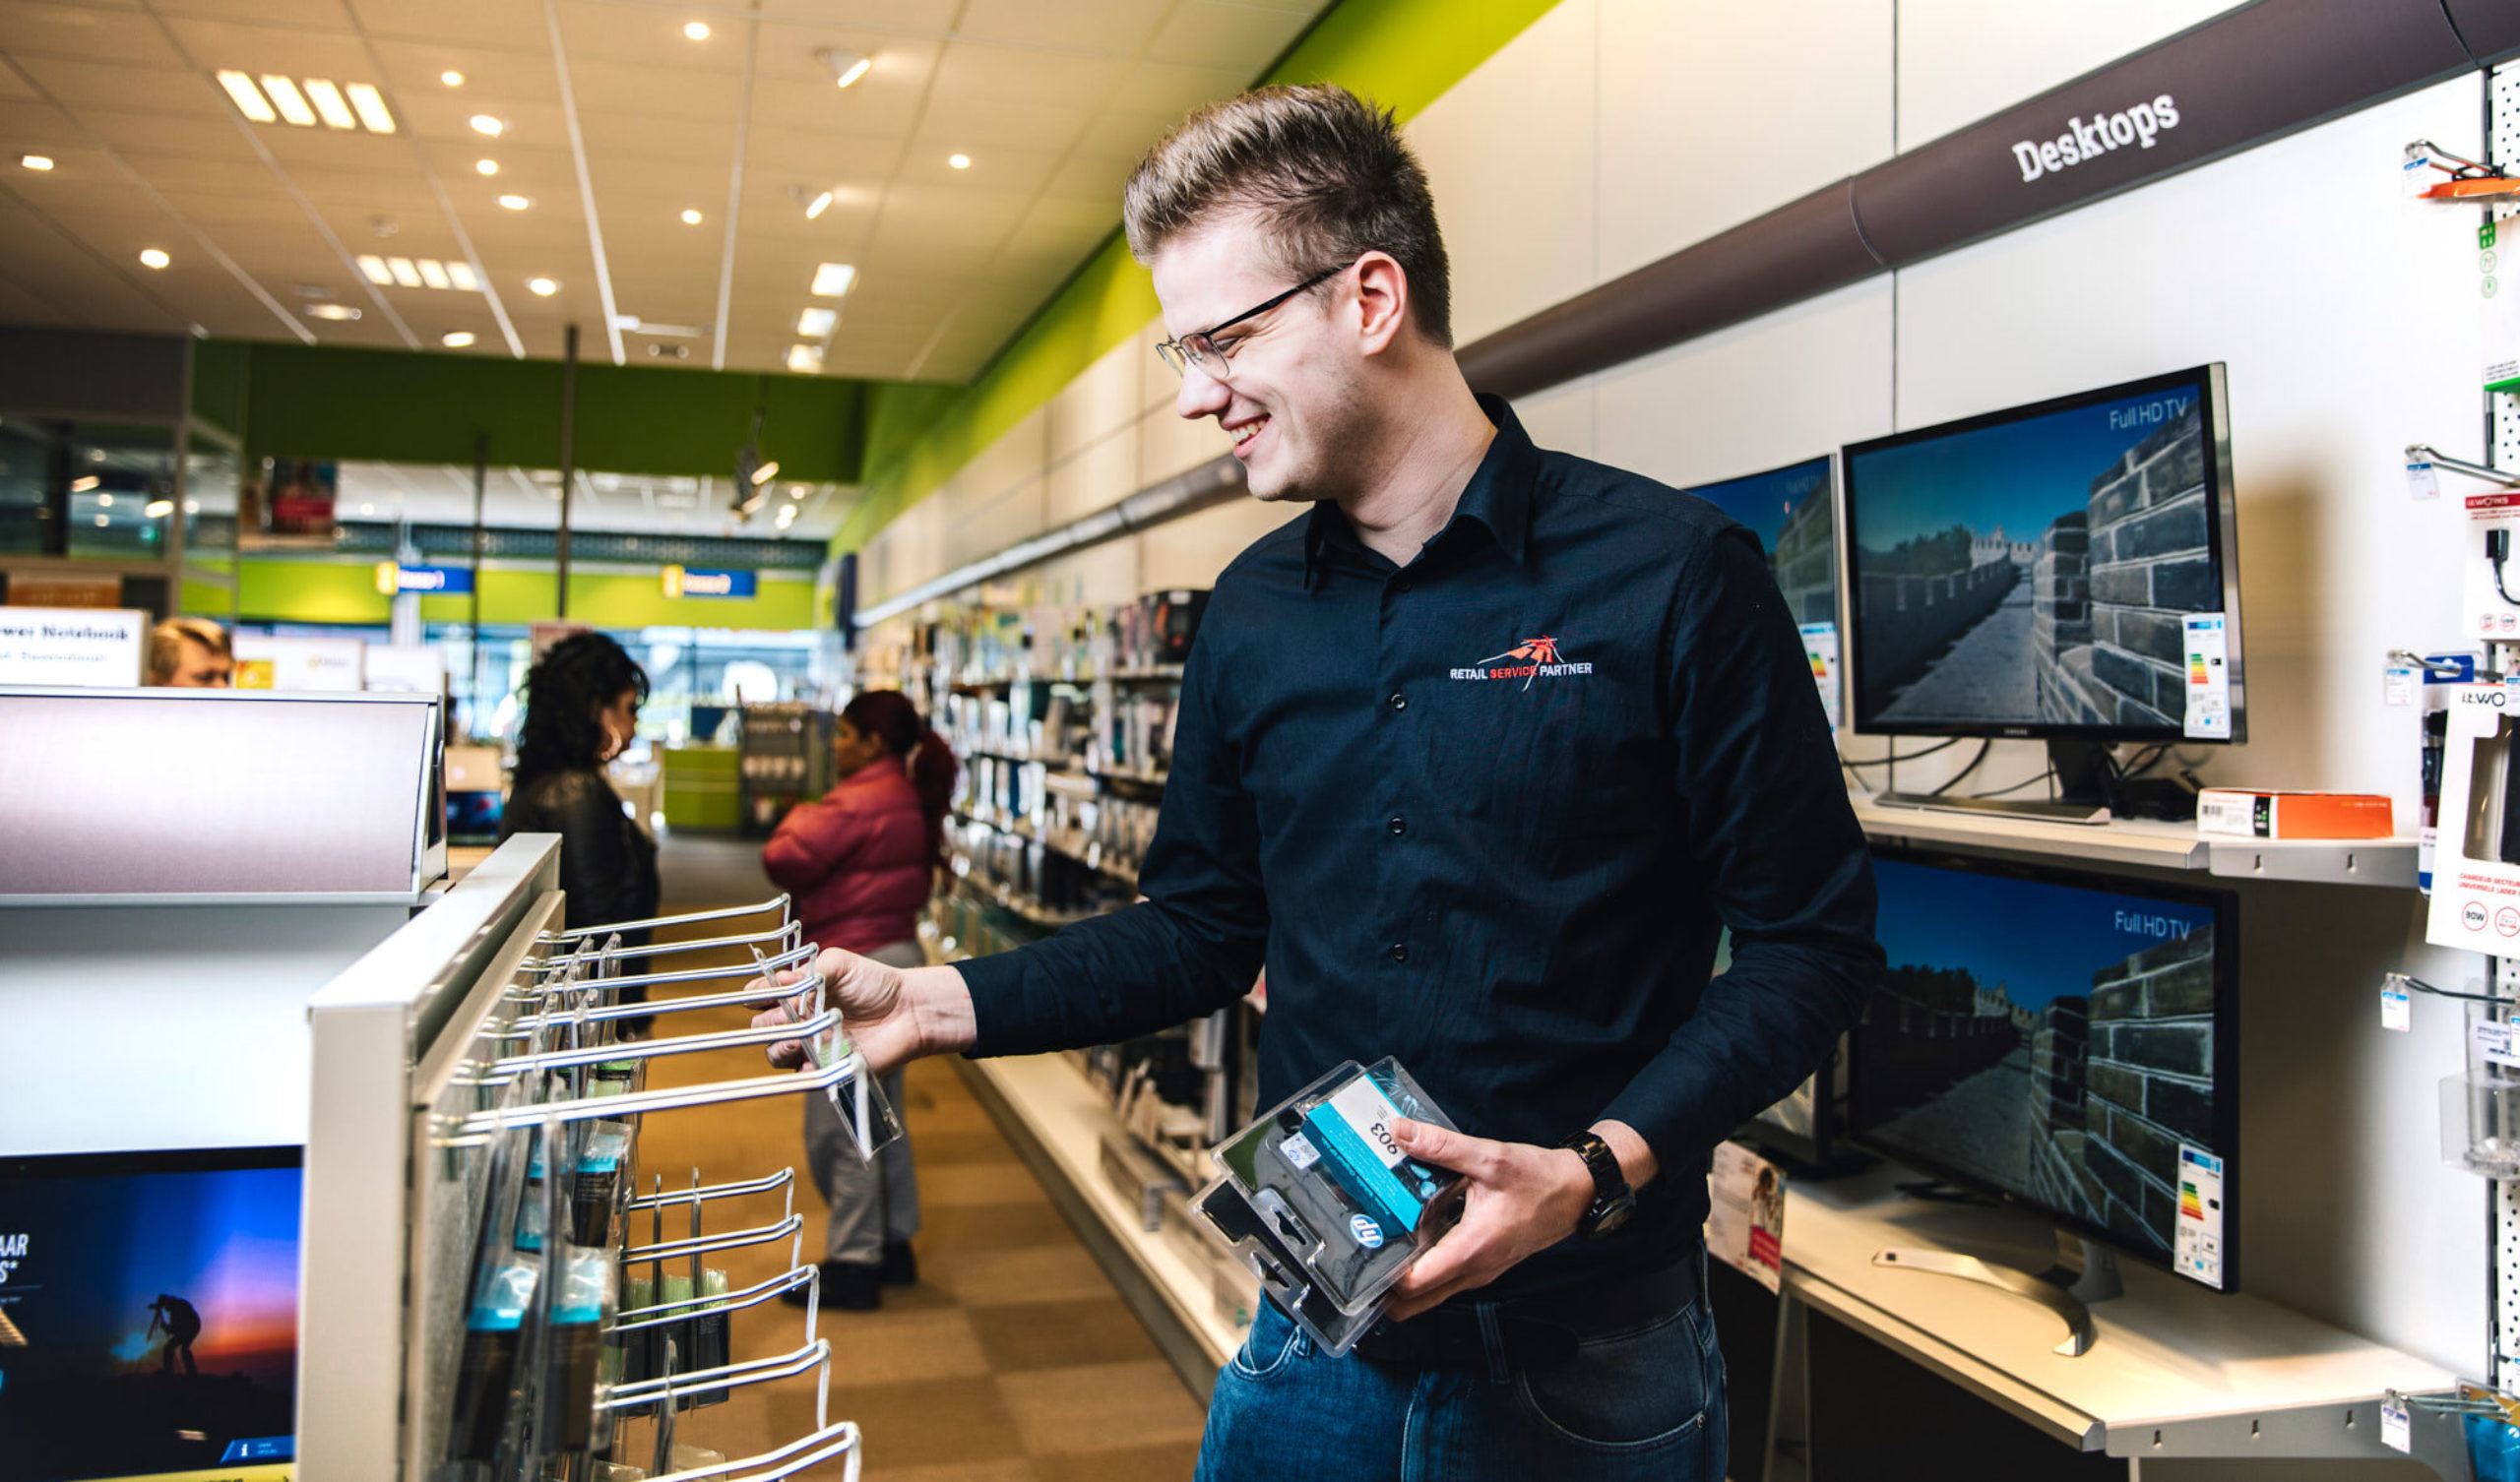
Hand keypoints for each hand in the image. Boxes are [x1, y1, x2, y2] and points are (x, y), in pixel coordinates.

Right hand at [745, 947, 958, 1075]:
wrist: (908, 1010)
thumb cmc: (874, 983)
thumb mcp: (839, 964)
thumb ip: (809, 972)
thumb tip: (780, 984)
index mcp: (796, 994)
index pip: (759, 997)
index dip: (756, 996)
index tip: (762, 993)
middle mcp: (798, 1021)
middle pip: (761, 1028)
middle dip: (768, 1022)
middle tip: (787, 1015)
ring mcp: (810, 1046)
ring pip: (776, 1054)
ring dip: (781, 1046)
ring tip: (800, 1039)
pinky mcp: (827, 1068)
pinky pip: (804, 1075)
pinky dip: (805, 1068)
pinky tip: (813, 1059)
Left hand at [1378, 1119, 1594, 1321]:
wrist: (1578, 1192)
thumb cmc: (1540, 1180)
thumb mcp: (1490, 1158)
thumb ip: (1442, 1147)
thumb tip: (1400, 1132)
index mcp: (1471, 1250)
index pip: (1414, 1285)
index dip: (1381, 1275)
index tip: (1359, 1251)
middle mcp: (1473, 1271)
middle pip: (1414, 1303)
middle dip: (1382, 1286)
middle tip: (1359, 1252)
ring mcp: (1479, 1272)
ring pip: (1429, 1293)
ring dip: (1402, 1276)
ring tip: (1377, 1238)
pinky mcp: (1483, 1264)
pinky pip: (1445, 1278)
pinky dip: (1423, 1266)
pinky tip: (1409, 1232)